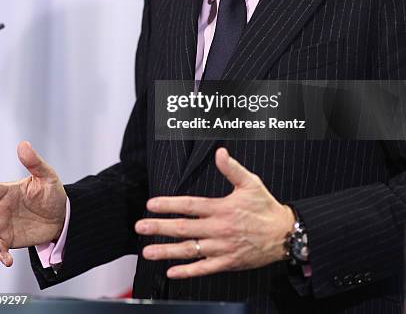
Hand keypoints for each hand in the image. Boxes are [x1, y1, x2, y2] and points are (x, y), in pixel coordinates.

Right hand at [0, 141, 66, 266]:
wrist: (62, 216)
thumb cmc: (52, 193)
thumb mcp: (47, 176)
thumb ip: (34, 162)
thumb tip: (23, 145)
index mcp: (9, 190)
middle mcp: (3, 207)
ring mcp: (5, 224)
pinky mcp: (10, 239)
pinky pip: (1, 248)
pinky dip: (1, 255)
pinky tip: (6, 259)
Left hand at [135, 147, 294, 278]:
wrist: (285, 234)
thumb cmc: (265, 206)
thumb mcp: (251, 183)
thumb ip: (232, 168)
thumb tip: (220, 152)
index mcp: (221, 208)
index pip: (189, 205)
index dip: (168, 204)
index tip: (151, 205)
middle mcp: (218, 229)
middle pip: (183, 228)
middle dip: (159, 227)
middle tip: (140, 227)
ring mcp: (222, 248)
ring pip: (190, 250)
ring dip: (166, 251)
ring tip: (147, 251)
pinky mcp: (228, 263)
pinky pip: (204, 269)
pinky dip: (187, 272)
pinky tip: (171, 271)